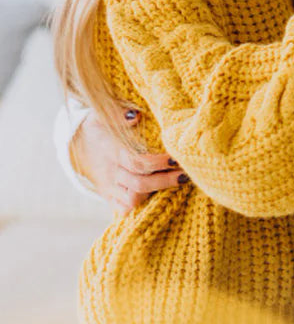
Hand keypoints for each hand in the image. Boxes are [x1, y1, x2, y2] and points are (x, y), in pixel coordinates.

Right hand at [70, 107, 185, 213]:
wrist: (77, 145)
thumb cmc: (100, 126)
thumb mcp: (104, 114)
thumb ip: (119, 114)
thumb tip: (135, 116)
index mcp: (112, 152)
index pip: (137, 163)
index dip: (158, 163)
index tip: (175, 158)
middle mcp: (111, 173)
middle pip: (139, 185)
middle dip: (165, 181)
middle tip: (186, 174)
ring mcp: (109, 187)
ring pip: (132, 200)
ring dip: (155, 193)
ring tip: (176, 182)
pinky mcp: (109, 196)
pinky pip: (123, 209)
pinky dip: (140, 206)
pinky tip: (158, 194)